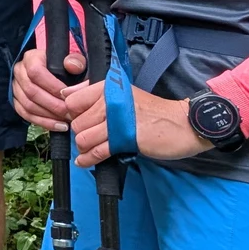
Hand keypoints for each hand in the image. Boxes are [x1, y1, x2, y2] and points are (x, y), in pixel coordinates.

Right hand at [11, 45, 81, 131]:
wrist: (55, 72)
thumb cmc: (65, 66)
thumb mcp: (73, 60)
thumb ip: (76, 61)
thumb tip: (72, 67)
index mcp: (31, 58)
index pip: (35, 72)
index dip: (52, 86)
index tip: (69, 96)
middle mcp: (19, 71)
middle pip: (31, 91)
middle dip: (53, 105)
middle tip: (71, 113)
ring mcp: (15, 87)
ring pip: (27, 105)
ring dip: (48, 116)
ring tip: (67, 121)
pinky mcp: (16, 100)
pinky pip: (25, 114)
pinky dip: (42, 122)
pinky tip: (59, 126)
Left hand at [64, 80, 209, 164]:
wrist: (184, 123)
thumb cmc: (153, 111)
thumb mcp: (123, 93)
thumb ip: (93, 92)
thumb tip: (65, 93)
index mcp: (109, 88)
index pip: (72, 101)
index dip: (73, 113)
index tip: (80, 118)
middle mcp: (111, 102)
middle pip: (77, 122)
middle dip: (80, 132)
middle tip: (91, 135)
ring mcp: (118, 121)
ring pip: (84, 138)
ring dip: (85, 147)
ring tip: (91, 147)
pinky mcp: (126, 140)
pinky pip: (97, 152)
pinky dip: (88, 159)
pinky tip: (84, 161)